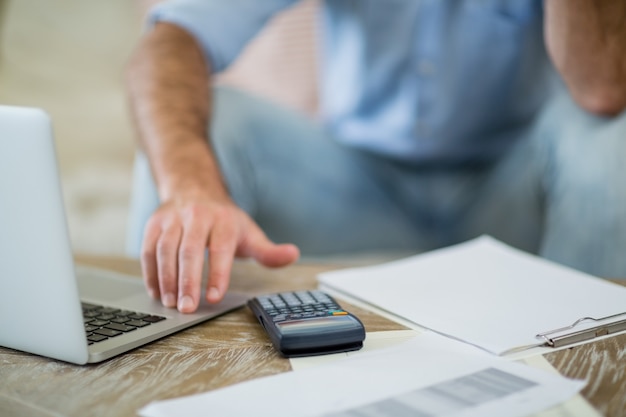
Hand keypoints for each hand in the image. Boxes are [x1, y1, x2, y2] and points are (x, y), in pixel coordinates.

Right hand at [140, 193, 299, 312]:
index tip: (214, 298)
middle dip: (187, 281)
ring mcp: (173, 219)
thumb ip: (268, 251)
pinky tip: (157, 292)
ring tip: (170, 303)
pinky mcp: (154, 224)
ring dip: (166, 278)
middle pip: (189, 250)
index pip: (220, 248)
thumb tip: (293, 255)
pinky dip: (150, 273)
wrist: (194, 189)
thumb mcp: (249, 233)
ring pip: (165, 249)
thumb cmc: (225, 220)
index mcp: (224, 220)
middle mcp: (197, 216)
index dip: (217, 273)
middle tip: (187, 308)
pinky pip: (148, 249)